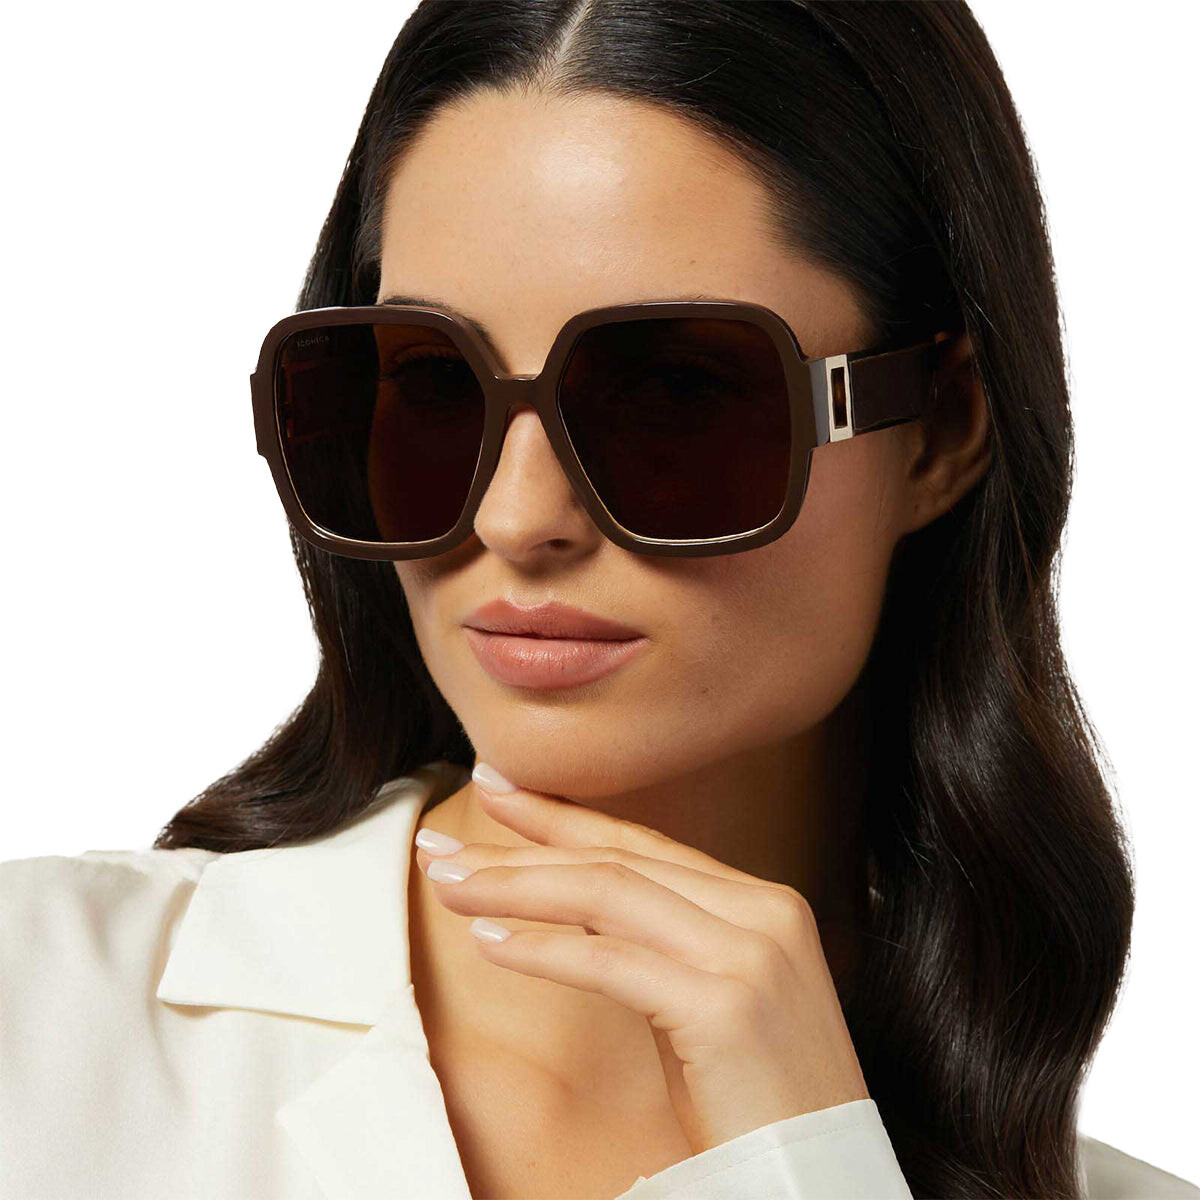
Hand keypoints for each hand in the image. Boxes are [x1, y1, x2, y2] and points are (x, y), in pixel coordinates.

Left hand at [413, 766, 869, 1155]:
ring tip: (448, 884)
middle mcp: (765, 912)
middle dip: (521, 848)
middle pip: (618, 861)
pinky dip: (541, 948)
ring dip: (514, 886)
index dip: (564, 817)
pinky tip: (488, 942)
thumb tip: (575, 900)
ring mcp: (751, 954)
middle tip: (442, 846)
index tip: (500, 792)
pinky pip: (610, 962)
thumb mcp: (710, 999)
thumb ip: (659, 940)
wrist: (821, 1185)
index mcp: (765, 903)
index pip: (644, 843)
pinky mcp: (727, 1006)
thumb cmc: (757, 1104)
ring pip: (608, 894)